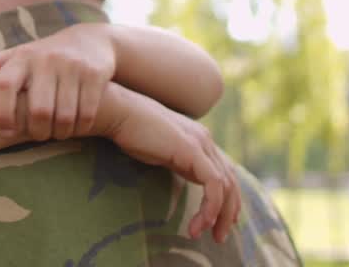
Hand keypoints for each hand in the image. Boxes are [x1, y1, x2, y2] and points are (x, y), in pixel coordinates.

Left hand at [0, 21, 115, 140]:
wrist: (92, 41)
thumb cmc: (45, 55)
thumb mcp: (18, 55)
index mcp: (22, 57)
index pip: (3, 85)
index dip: (1, 112)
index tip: (4, 131)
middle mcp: (46, 60)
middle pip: (38, 109)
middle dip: (37, 131)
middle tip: (37, 136)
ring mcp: (72, 66)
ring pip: (64, 115)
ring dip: (60, 132)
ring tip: (55, 133)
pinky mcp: (95, 74)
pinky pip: (86, 112)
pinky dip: (80, 126)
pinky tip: (75, 127)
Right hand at [102, 88, 240, 242]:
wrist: (118, 112)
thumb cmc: (130, 130)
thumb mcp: (160, 150)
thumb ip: (175, 159)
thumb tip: (181, 173)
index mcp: (198, 139)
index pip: (224, 172)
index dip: (227, 199)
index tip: (218, 221)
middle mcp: (205, 140)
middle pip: (230, 180)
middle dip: (228, 212)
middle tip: (219, 236)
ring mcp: (200, 143)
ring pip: (226, 185)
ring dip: (219, 215)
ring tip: (208, 235)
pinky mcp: (192, 149)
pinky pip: (213, 184)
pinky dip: (210, 207)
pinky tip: (199, 223)